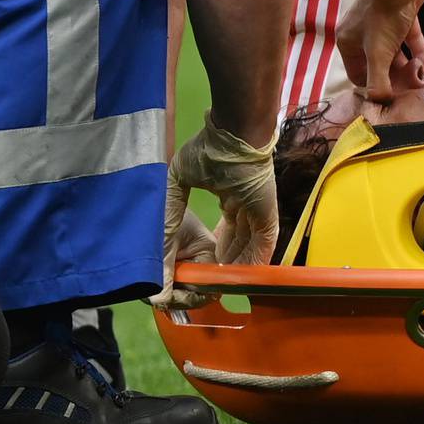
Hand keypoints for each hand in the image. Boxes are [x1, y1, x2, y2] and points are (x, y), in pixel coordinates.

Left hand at [150, 204, 217, 312]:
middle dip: (175, 295)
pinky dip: (161, 284)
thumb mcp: (162, 243)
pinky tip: (150, 283)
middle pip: (196, 290)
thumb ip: (163, 274)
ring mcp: (188, 259)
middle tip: (155, 294)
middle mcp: (202, 256)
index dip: (192, 296)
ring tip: (149, 286)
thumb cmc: (160, 208)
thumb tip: (161, 302)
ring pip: (182, 287)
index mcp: (207, 249)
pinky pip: (172, 280)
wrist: (148, 193)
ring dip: (166, 290)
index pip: (209, 284)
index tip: (171, 298)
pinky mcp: (175, 260)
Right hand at [164, 114, 277, 277]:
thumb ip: (168, 219)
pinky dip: (247, 268)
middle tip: (201, 281)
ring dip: (230, 270)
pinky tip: (234, 282)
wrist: (231, 137)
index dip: (206, 252)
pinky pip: (259, 250)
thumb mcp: (175, 186)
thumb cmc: (206, 152)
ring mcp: (258, 214)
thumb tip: (156, 246)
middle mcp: (246, 207)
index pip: (222, 232)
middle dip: (217, 265)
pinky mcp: (267, 219)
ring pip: (246, 252)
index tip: (190, 266)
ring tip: (214, 286)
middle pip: (235, 245)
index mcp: (229, 195)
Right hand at [337, 0, 423, 101]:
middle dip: (394, 77)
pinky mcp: (400, 14)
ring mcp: (381, 21)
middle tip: (410, 90)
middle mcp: (361, 31)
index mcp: (347, 40)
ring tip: (421, 81)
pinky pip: (408, 39)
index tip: (391, 98)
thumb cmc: (383, 18)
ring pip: (394, 51)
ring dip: (408, 66)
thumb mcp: (377, 54)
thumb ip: (377, 81)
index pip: (356, 73)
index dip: (372, 86)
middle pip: (377, 63)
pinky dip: (418, 52)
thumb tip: (378, 102)